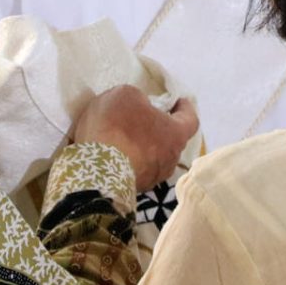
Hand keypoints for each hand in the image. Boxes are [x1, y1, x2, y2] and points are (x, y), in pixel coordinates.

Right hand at [73, 87, 198, 191]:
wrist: (95, 168)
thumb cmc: (116, 126)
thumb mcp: (125, 95)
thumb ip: (139, 98)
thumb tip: (140, 108)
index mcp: (175, 134)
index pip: (190, 120)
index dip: (185, 109)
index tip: (178, 102)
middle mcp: (170, 159)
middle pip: (171, 140)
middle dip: (160, 129)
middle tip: (144, 119)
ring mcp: (153, 178)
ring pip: (154, 158)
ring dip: (145, 148)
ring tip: (126, 139)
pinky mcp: (135, 189)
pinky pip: (137, 170)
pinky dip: (130, 162)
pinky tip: (115, 155)